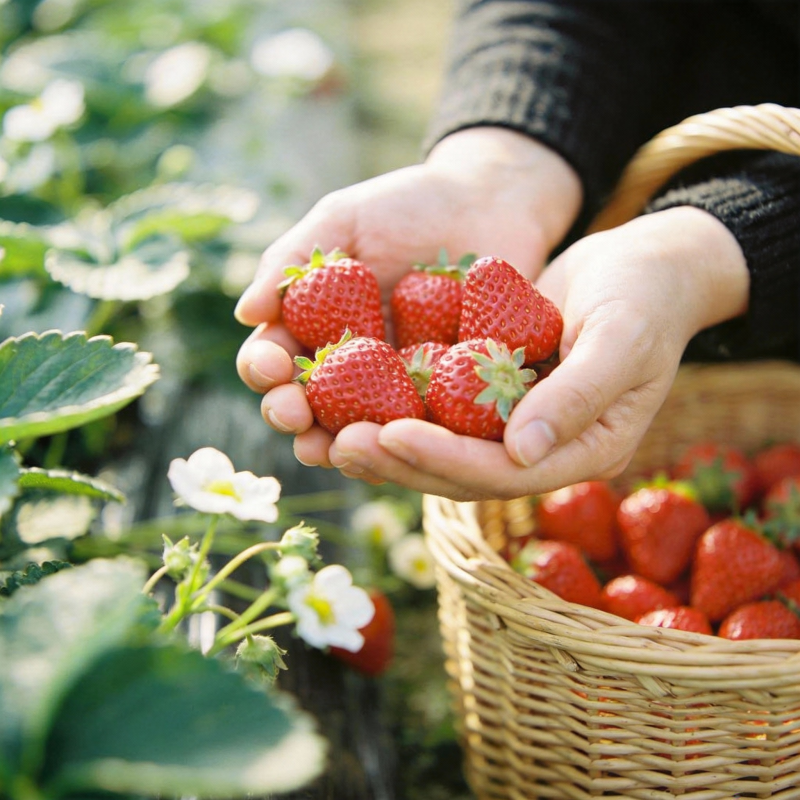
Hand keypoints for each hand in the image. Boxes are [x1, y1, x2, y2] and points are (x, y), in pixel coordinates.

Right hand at [235, 127, 580, 469]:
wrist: (488, 204)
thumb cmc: (408, 205)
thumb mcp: (345, 219)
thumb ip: (295, 259)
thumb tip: (245, 314)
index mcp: (315, 326)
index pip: (275, 358)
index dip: (264, 368)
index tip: (272, 366)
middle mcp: (349, 365)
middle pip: (309, 405)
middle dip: (293, 416)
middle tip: (295, 416)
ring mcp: (396, 385)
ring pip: (360, 428)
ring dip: (341, 445)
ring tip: (336, 450)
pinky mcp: (444, 396)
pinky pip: (423, 427)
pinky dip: (409, 442)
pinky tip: (404, 447)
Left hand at [321, 207, 749, 499]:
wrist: (646, 268)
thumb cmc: (646, 297)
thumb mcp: (622, 338)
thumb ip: (577, 395)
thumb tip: (521, 450)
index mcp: (583, 450)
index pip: (503, 471)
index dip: (444, 458)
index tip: (389, 435)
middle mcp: (543, 448)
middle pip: (462, 470)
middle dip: (399, 459)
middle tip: (337, 443)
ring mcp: (518, 426)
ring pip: (443, 447)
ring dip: (387, 443)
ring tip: (328, 430)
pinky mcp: (494, 395)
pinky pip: (441, 411)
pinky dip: (398, 406)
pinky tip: (350, 396)